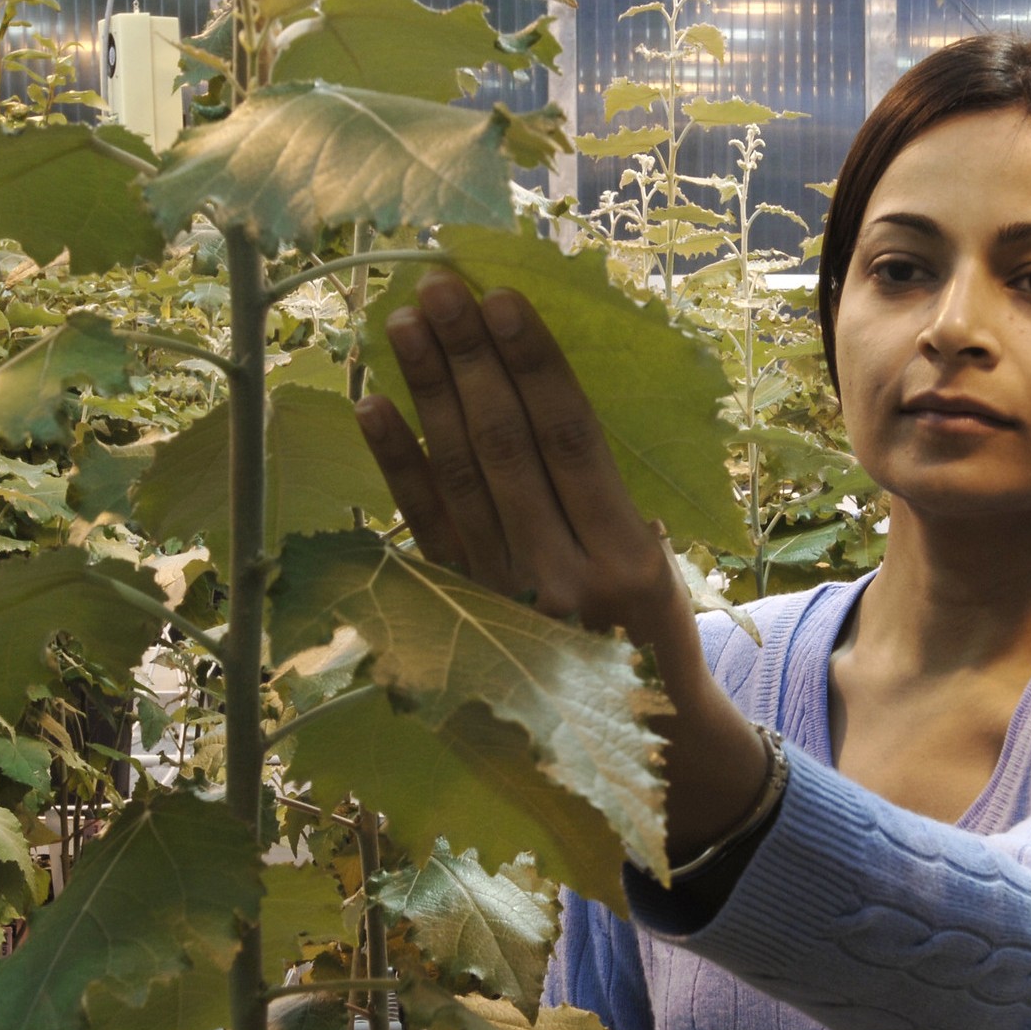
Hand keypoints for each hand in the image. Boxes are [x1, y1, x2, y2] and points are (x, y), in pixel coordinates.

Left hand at [354, 267, 685, 648]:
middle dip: (471, 361)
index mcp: (626, 560)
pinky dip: (395, 463)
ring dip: (429, 394)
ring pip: (460, 477)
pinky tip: (372, 406)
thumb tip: (545, 390)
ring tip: (404, 324)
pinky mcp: (461, 614)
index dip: (533, 365)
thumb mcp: (658, 563)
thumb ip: (606, 494)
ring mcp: (502, 600)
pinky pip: (422, 526)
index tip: (503, 298)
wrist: (637, 741)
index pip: (571, 440)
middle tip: (440, 289)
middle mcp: (560, 579)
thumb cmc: (651, 630)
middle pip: (507, 448)